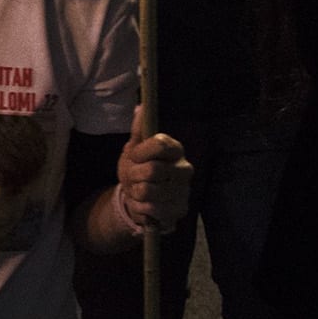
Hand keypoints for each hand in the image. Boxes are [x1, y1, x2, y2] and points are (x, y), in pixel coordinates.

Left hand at [116, 106, 192, 235]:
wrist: (139, 198)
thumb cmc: (137, 168)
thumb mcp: (134, 148)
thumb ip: (138, 130)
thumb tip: (141, 108)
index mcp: (175, 149)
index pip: (160, 145)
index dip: (141, 152)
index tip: (133, 156)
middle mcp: (185, 169)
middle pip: (153, 170)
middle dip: (133, 175)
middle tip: (132, 177)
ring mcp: (184, 191)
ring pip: (148, 191)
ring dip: (135, 192)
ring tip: (138, 191)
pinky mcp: (180, 210)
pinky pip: (151, 208)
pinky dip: (140, 207)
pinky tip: (144, 204)